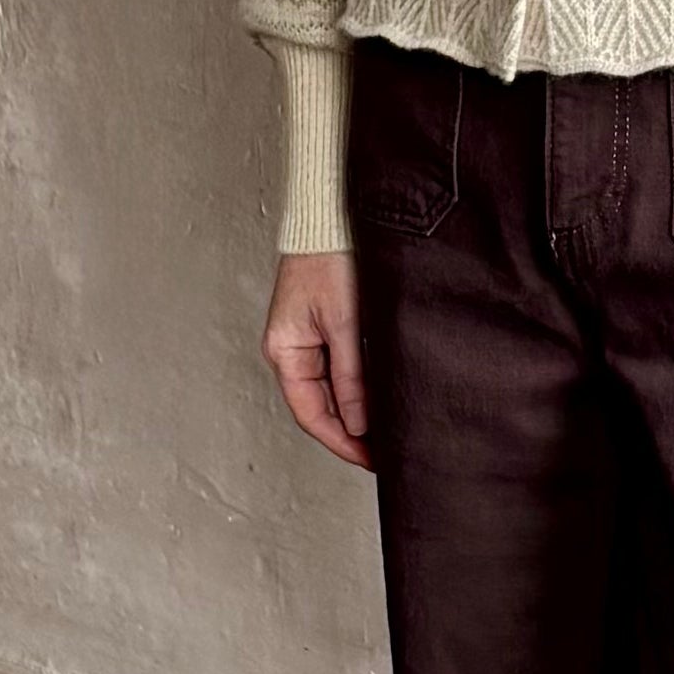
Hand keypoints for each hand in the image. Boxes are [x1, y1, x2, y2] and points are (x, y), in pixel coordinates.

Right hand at [264, 247, 371, 466]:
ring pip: (333, 389)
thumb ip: (352, 376)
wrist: (334, 213)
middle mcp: (292, 348)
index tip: (372, 460)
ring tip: (389, 430)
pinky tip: (381, 396)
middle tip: (387, 452)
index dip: (343, 442)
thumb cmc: (331, 256)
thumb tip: (360, 424)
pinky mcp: (326, 325)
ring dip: (358, 410)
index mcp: (285, 351)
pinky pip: (341, 368)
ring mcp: (308, 337)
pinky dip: (360, 386)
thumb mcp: (345, 322)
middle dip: (352, 431)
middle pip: (321, 406)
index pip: (311, 414)